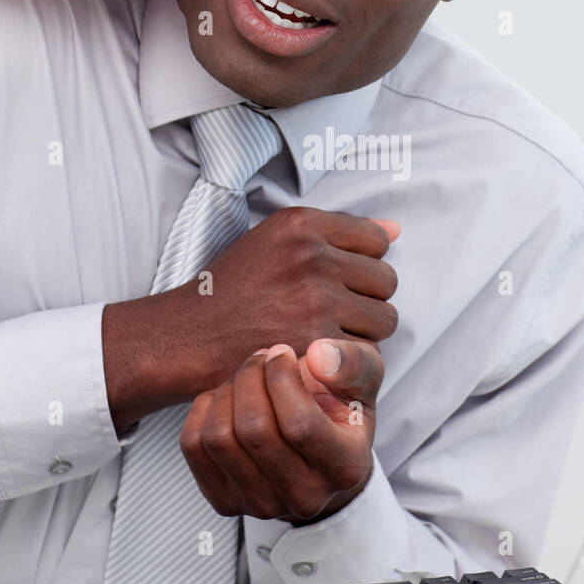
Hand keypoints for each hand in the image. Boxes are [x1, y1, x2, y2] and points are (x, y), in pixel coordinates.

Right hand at [103, 209, 398, 428]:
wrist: (187, 338)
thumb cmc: (231, 291)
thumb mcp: (273, 243)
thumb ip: (335, 233)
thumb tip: (396, 229)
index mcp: (301, 224)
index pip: (377, 240)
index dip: (362, 264)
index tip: (339, 280)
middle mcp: (310, 256)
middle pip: (386, 280)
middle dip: (366, 299)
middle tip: (332, 313)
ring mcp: (315, 300)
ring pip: (384, 318)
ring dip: (363, 331)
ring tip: (328, 334)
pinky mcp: (315, 343)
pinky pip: (365, 351)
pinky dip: (348, 359)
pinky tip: (319, 355)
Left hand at [179, 338, 383, 524]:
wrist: (316, 456)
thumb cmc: (338, 412)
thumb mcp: (362, 381)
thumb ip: (353, 362)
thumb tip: (318, 355)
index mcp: (345, 468)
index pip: (300, 424)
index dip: (281, 378)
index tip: (282, 353)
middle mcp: (304, 497)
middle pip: (253, 430)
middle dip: (250, 378)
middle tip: (260, 359)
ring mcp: (261, 505)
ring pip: (219, 438)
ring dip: (226, 392)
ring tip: (245, 378)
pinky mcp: (225, 501)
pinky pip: (193, 446)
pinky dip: (203, 410)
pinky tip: (227, 400)